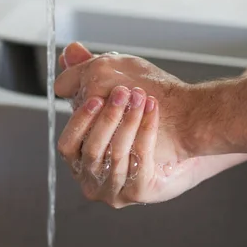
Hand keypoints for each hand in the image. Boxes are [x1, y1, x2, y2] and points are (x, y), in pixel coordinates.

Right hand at [55, 43, 229, 207]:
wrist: (179, 136)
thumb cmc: (138, 116)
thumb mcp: (110, 94)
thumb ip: (87, 75)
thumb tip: (69, 53)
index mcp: (79, 161)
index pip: (67, 146)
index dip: (79, 122)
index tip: (95, 98)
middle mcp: (93, 180)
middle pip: (92, 151)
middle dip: (109, 119)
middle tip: (124, 93)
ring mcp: (115, 191)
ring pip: (117, 156)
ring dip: (129, 122)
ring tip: (142, 98)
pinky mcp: (140, 193)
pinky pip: (141, 162)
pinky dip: (146, 132)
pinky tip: (153, 111)